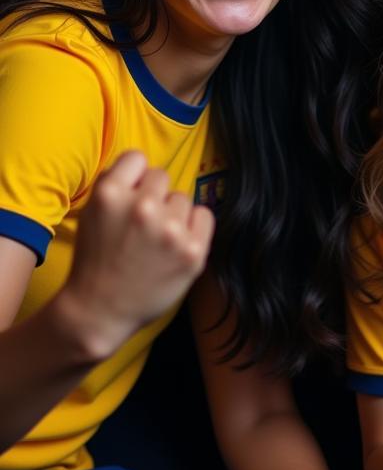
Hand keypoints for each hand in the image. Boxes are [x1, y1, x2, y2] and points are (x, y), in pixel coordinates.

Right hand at [61, 152, 214, 358]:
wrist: (100, 311)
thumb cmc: (96, 260)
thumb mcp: (90, 213)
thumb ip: (115, 184)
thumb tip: (142, 165)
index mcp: (111, 195)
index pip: (136, 158)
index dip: (133, 177)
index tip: (129, 196)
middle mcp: (143, 207)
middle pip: (161, 177)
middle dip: (152, 196)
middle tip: (140, 225)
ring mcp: (171, 230)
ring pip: (182, 199)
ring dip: (172, 214)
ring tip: (154, 241)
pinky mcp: (193, 250)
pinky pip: (204, 215)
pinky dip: (194, 227)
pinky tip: (176, 244)